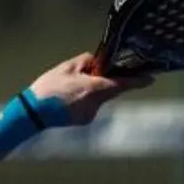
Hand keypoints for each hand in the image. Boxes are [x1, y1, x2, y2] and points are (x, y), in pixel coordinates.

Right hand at [25, 54, 152, 127]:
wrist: (32, 113)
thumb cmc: (48, 88)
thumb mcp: (66, 68)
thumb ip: (85, 62)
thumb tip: (96, 61)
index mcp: (93, 88)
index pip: (122, 84)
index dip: (137, 81)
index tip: (150, 78)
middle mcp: (96, 103)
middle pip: (111, 91)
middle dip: (110, 82)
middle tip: (100, 74)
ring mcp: (90, 114)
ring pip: (100, 99)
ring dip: (94, 91)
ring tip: (72, 87)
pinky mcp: (84, 121)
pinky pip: (91, 107)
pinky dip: (86, 101)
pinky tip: (69, 99)